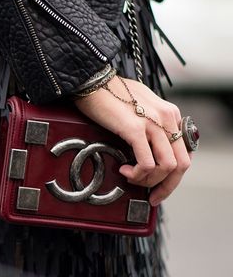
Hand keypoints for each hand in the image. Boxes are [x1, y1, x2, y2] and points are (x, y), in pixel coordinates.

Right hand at [73, 77, 190, 206]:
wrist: (93, 81)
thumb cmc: (110, 93)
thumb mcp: (141, 106)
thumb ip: (151, 123)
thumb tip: (148, 146)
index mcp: (171, 114)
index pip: (184, 152)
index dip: (173, 175)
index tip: (159, 185)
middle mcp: (167, 118)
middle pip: (180, 164)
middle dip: (166, 185)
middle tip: (151, 195)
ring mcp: (153, 124)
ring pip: (166, 166)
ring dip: (149, 180)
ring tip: (131, 177)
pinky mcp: (135, 129)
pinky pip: (146, 162)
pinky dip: (138, 174)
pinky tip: (124, 170)